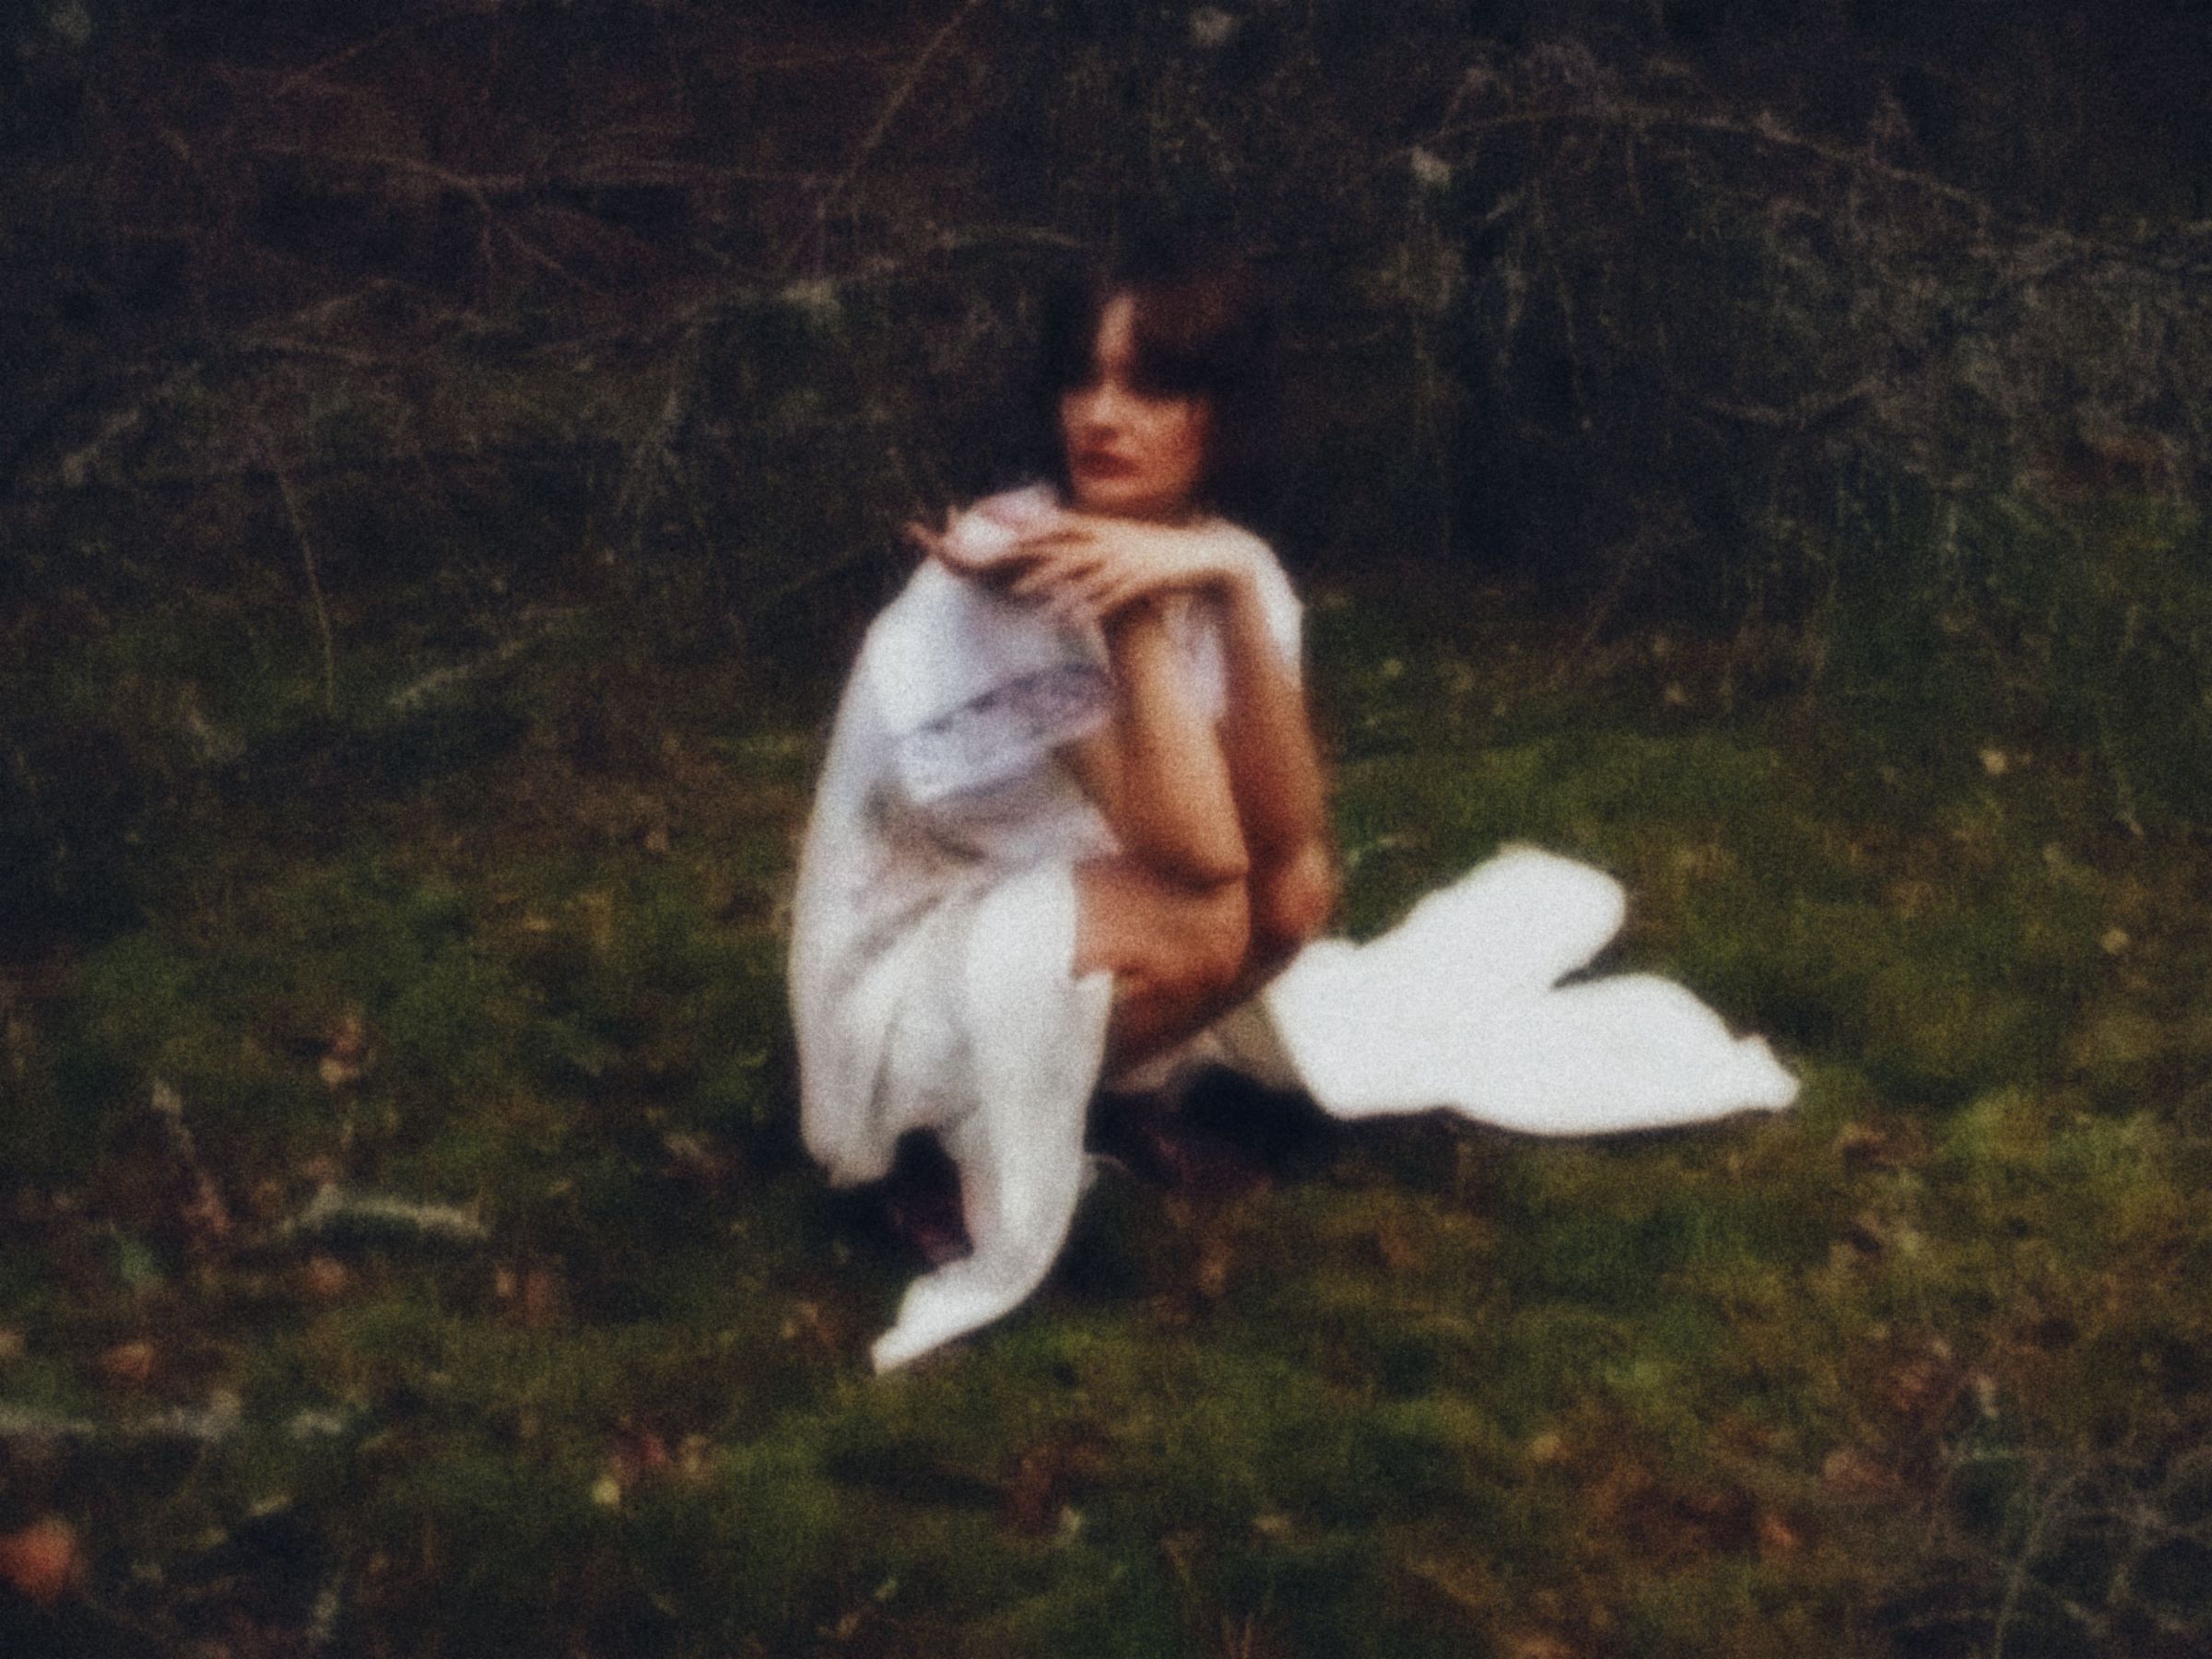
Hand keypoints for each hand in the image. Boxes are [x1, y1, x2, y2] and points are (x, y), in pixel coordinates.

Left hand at [1001, 514, 1254, 626]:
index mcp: (1110, 528)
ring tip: (1034, 607)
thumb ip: (1106, 538)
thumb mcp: (1132, 538)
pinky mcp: (1144, 580)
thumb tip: (1083, 539)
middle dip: (1037, 565)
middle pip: (1068, 552)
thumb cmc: (1165, 550)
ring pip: (1086, 577)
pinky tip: (1073, 621)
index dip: (1037, 532)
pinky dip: (1092, 608)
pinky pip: (1112, 596)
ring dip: (1059, 592)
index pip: (1065, 526)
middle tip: (1010, 580)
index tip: (1010, 539)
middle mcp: (1116, 541)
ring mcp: (1129, 560)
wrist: (1206, 555)